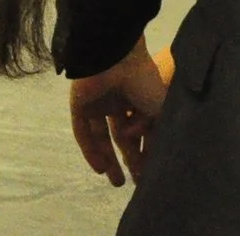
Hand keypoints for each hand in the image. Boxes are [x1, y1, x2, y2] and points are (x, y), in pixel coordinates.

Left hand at [69, 39, 171, 186]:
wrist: (115, 57)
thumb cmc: (143, 81)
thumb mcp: (160, 110)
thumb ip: (156, 132)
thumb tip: (147, 152)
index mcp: (136, 98)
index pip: (139, 130)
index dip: (144, 151)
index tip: (150, 173)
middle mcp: (116, 100)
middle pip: (120, 136)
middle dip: (128, 160)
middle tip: (134, 183)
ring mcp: (97, 102)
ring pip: (101, 136)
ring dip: (108, 159)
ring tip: (117, 183)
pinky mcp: (79, 104)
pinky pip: (83, 131)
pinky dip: (91, 151)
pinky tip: (100, 169)